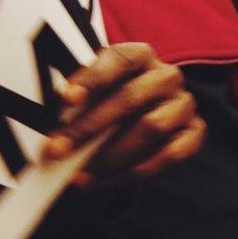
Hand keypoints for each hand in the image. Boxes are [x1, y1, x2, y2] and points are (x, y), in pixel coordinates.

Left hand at [45, 43, 204, 190]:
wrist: (141, 120)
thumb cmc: (109, 100)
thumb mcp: (93, 90)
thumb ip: (76, 98)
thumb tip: (42, 112)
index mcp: (141, 56)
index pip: (120, 59)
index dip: (93, 78)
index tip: (66, 99)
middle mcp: (167, 76)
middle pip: (131, 98)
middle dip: (89, 127)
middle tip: (57, 149)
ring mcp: (184, 104)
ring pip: (152, 128)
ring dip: (111, 155)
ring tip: (79, 175)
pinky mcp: (194, 132)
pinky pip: (169, 155)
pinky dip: (133, 172)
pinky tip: (103, 182)